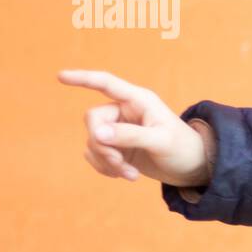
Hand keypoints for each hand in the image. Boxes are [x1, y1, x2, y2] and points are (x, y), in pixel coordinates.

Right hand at [57, 69, 210, 186]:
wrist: (192, 168)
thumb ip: (129, 136)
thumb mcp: (160, 141)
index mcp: (138, 100)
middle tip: (119, 162)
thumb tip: (96, 134)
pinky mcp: (116, 147)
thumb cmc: (183, 149)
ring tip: (131, 175)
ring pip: (93, 141)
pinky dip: (106, 167)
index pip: (106, 84)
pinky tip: (125, 175)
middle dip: (102, 144)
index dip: (83, 79)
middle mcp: (125, 111)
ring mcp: (118, 130)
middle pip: (93, 120)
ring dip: (107, 161)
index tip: (60, 76)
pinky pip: (95, 155)